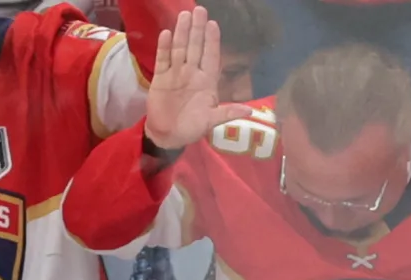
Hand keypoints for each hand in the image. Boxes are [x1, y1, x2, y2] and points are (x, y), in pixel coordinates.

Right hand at [144, 8, 256, 154]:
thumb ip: (227, 114)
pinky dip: (164, 47)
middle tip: (200, 10)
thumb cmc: (192, 128)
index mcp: (206, 82)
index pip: (211, 57)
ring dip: (182, 33)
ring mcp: (176, 73)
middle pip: (195, 48)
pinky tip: (166, 33)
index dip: (212, 42)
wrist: (168, 135)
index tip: (214, 25)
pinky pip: (163, 59)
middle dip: (198, 30)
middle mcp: (192, 74)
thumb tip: (249, 112)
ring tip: (184, 15)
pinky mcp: (161, 77)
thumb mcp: (211, 122)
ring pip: (179, 49)